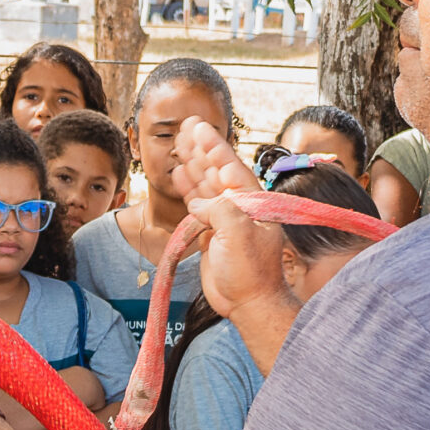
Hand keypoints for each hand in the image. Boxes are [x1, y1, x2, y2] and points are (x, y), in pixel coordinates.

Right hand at [170, 119, 287, 324]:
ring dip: (192, 165)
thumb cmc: (250, 271)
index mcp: (251, 202)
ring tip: (180, 145)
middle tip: (186, 127)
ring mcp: (225, 219)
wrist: (248, 302)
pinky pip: (197, 205)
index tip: (199, 127)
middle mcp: (238, 206)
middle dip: (201, 149)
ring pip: (205, 185)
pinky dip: (188, 189)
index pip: (229, 166)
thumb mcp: (238, 234)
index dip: (213, 146)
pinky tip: (179, 174)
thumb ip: (220, 210)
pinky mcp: (212, 233)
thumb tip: (200, 204)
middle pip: (216, 170)